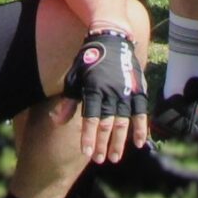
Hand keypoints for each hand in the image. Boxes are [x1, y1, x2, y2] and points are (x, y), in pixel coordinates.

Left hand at [56, 27, 150, 162]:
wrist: (112, 38)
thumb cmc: (89, 59)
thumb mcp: (75, 76)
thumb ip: (69, 100)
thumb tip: (56, 121)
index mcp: (94, 89)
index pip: (91, 118)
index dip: (89, 136)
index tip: (87, 152)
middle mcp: (111, 92)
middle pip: (107, 123)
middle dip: (103, 143)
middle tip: (100, 159)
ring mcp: (127, 91)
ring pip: (123, 122)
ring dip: (119, 142)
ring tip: (114, 157)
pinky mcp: (138, 89)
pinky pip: (141, 112)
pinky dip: (140, 128)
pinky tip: (139, 143)